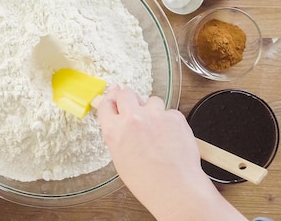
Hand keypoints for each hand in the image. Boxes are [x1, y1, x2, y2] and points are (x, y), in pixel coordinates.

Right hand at [97, 85, 246, 220]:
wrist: (175, 188)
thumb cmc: (147, 181)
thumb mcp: (120, 159)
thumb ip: (118, 134)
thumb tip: (120, 120)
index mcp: (114, 131)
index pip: (105, 104)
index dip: (110, 101)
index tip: (114, 99)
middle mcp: (132, 119)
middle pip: (126, 93)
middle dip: (129, 99)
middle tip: (135, 110)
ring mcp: (154, 115)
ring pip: (151, 100)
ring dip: (152, 110)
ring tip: (157, 130)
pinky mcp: (174, 116)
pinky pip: (169, 111)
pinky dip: (170, 121)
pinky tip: (171, 136)